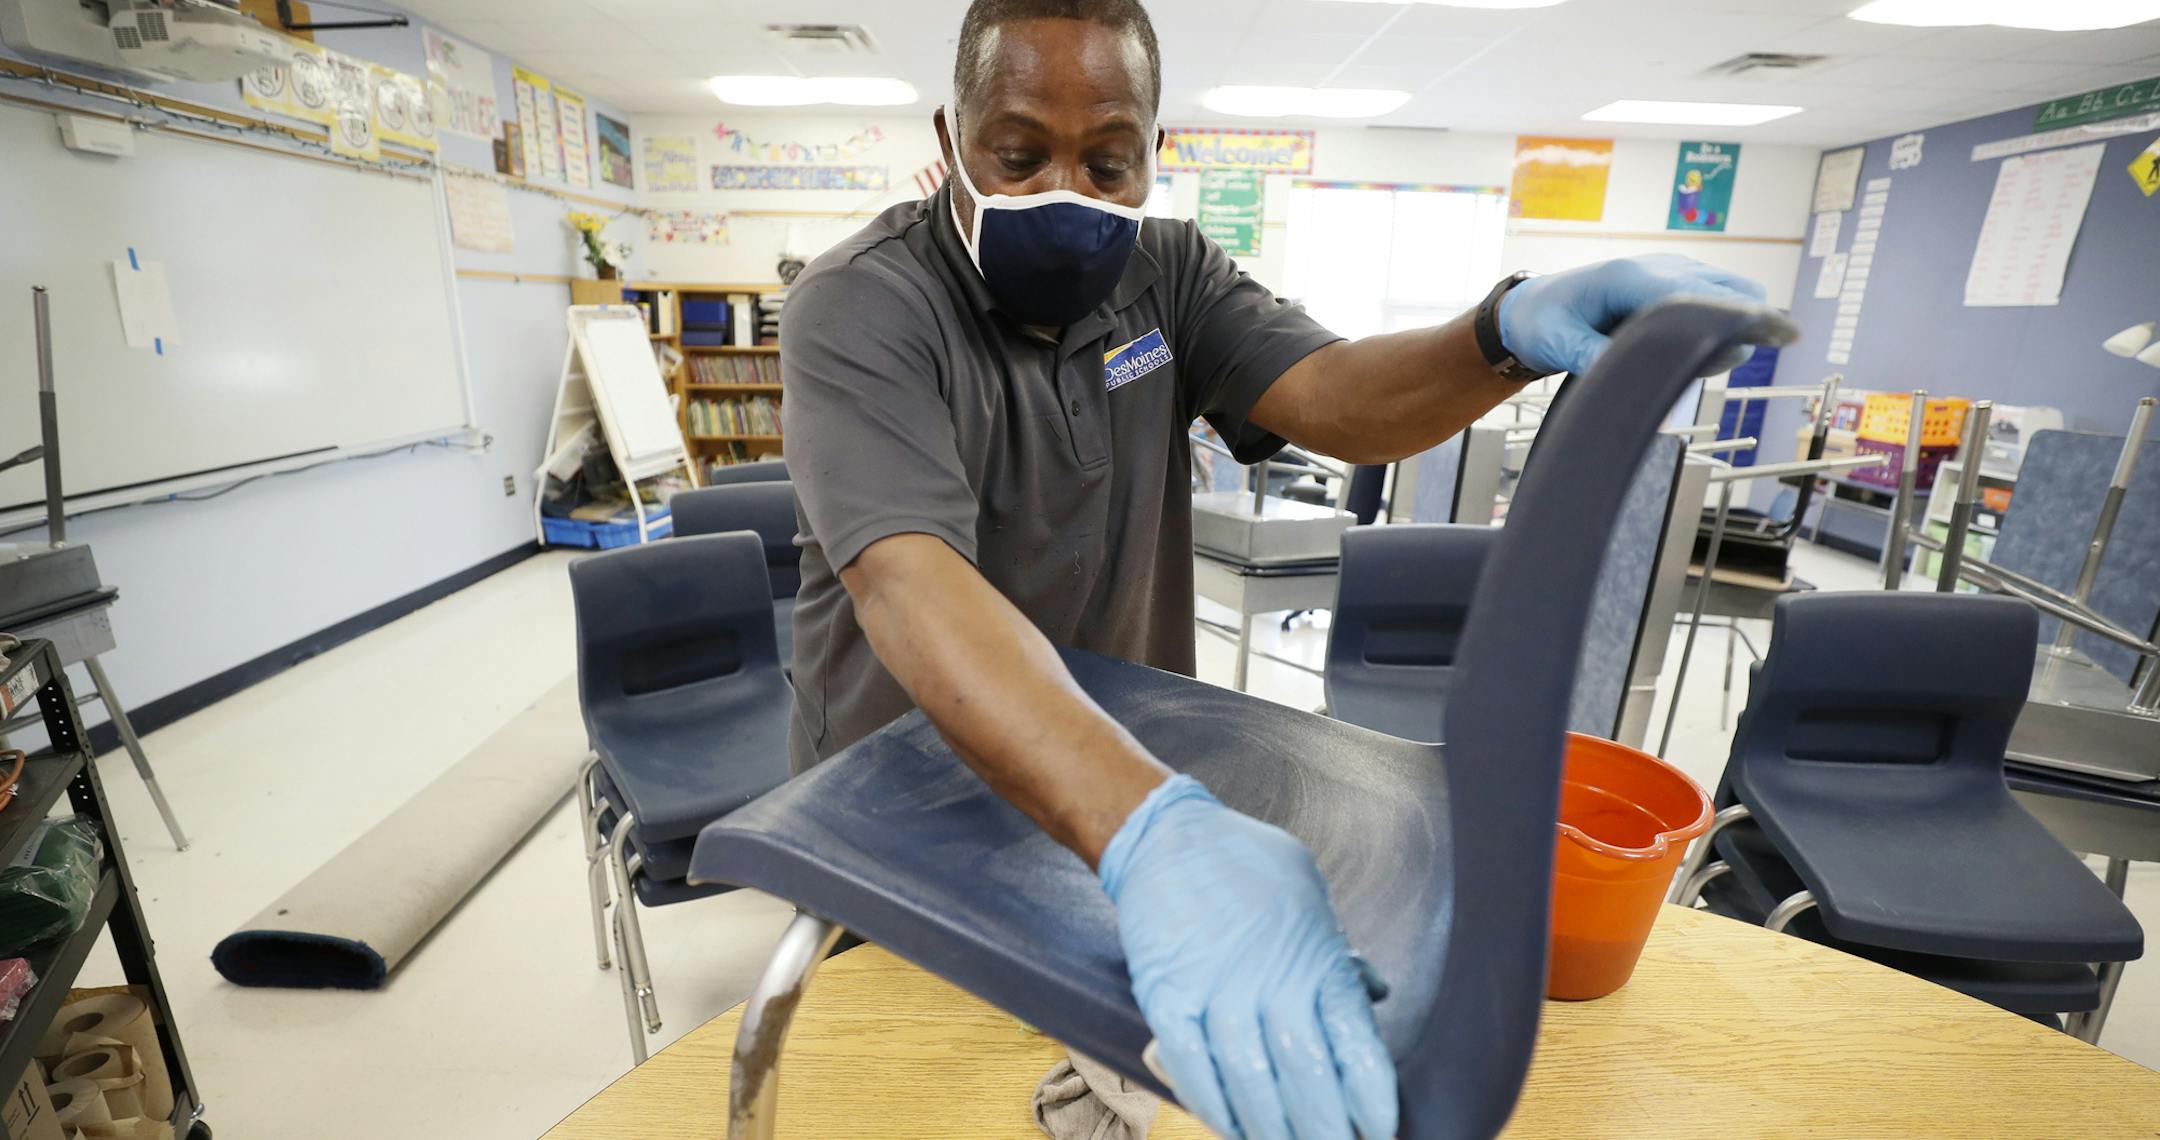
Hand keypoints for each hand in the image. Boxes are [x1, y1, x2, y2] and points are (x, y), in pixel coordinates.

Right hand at [1099, 775, 1395, 1139]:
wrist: (1164, 836)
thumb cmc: (1244, 864)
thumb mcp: (1309, 896)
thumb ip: (1337, 952)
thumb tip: (1373, 993)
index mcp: (1316, 958)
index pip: (1356, 1045)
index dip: (1371, 1100)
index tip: (1379, 1130)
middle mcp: (1269, 979)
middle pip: (1308, 1076)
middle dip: (1325, 1129)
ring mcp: (1215, 990)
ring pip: (1251, 1081)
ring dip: (1271, 1130)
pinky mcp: (1166, 996)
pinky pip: (1191, 1067)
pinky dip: (1213, 1106)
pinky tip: (1231, 1128)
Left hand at [1497, 254, 1767, 377]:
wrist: (1533, 307)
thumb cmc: (1543, 322)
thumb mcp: (1557, 343)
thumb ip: (1593, 358)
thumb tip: (1632, 384)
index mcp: (1630, 276)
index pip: (1697, 294)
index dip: (1728, 320)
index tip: (1746, 347)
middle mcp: (1661, 267)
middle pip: (1735, 292)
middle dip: (1730, 333)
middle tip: (1696, 367)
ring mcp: (1675, 272)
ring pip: (1737, 295)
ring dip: (1727, 331)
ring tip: (1685, 360)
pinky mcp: (1679, 285)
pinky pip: (1722, 301)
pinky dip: (1719, 328)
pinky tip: (1684, 351)